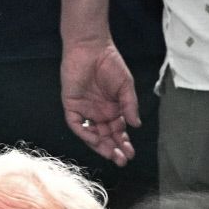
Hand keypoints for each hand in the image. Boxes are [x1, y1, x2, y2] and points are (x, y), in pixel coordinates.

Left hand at [60, 40, 138, 164]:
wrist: (91, 48)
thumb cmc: (110, 63)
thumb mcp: (125, 85)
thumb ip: (130, 105)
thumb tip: (136, 125)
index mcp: (113, 108)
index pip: (118, 131)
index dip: (124, 143)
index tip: (131, 153)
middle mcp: (99, 113)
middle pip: (106, 136)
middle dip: (114, 149)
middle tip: (122, 160)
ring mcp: (85, 110)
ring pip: (92, 134)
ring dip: (101, 146)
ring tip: (112, 155)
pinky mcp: (72, 106)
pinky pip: (77, 124)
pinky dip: (85, 133)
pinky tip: (95, 139)